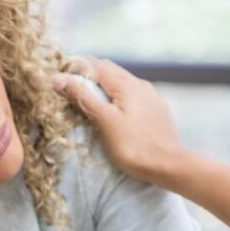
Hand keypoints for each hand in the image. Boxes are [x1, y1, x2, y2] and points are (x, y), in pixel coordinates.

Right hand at [53, 57, 188, 184]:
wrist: (170, 165)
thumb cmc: (135, 146)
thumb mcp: (105, 121)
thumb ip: (83, 97)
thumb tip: (58, 78)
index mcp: (126, 84)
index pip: (95, 65)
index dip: (75, 68)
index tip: (59, 78)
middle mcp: (140, 84)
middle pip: (109, 70)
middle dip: (88, 73)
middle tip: (70, 86)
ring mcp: (151, 96)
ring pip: (122, 82)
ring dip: (103, 84)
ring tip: (89, 98)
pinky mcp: (156, 109)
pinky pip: (133, 94)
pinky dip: (117, 95)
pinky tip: (114, 109)